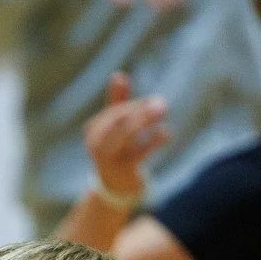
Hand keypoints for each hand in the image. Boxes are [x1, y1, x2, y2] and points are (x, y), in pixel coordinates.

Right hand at [84, 71, 170, 200]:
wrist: (115, 185)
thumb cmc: (116, 150)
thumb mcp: (115, 126)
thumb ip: (117, 101)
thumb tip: (118, 74)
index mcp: (94, 129)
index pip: (115, 113)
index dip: (135, 105)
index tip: (153, 102)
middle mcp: (96, 143)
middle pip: (118, 122)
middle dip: (140, 111)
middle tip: (161, 103)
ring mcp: (108, 158)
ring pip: (126, 136)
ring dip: (145, 121)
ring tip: (164, 110)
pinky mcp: (122, 170)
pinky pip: (138, 153)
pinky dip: (153, 141)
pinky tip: (166, 133)